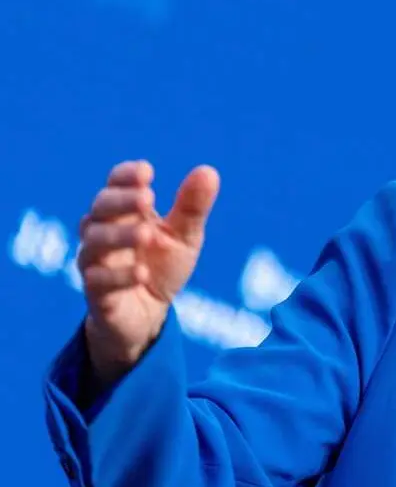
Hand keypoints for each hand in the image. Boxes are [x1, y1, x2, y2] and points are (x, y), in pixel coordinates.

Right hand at [77, 160, 219, 384]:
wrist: (148, 315)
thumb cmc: (162, 266)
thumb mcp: (184, 237)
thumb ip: (192, 207)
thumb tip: (208, 171)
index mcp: (125, 212)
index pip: (116, 185)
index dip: (126, 175)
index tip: (147, 171)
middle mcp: (103, 232)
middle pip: (100, 208)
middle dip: (122, 201)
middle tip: (148, 199)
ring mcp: (96, 262)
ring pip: (95, 243)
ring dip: (120, 236)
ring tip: (147, 234)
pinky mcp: (97, 293)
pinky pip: (99, 282)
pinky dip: (120, 276)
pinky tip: (142, 273)